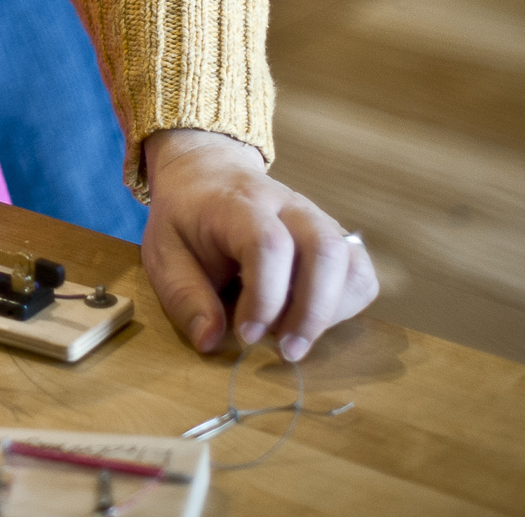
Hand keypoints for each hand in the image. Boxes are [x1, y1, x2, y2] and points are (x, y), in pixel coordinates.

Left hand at [140, 128, 376, 360]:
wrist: (209, 174)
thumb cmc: (186, 217)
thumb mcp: (164, 252)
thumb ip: (184, 295)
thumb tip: (209, 340)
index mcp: (240, 205)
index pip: (269, 244)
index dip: (264, 297)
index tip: (246, 334)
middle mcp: (289, 205)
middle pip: (325, 249)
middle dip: (311, 312)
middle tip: (285, 350)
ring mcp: (317, 218)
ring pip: (352, 262)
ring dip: (331, 311)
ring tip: (295, 335)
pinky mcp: (333, 236)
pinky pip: (360, 271)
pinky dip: (345, 304)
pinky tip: (310, 317)